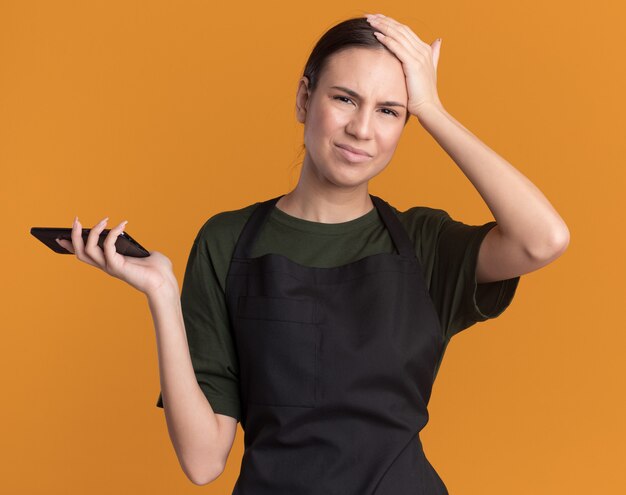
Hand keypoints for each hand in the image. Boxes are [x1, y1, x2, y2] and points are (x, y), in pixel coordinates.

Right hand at [56, 216, 177, 296]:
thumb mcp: (143, 253)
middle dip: (74, 236)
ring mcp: (110, 267)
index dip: (71, 246)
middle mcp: (107, 266)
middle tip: (76, 221)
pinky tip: (122, 225)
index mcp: (111, 263)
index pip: (86, 255)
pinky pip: (108, 245)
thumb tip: (126, 233)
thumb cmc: (159, 269)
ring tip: (103, 220)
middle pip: (80, 252)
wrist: (166, 282)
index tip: (60, 236)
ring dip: (92, 232)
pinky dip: (113, 233)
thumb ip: (133, 245)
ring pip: (88, 250)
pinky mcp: (116, 266)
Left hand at [365, 13, 442, 118]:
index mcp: (425, 50)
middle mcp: (423, 50)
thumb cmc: (424, 94)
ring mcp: (419, 56)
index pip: (405, 30)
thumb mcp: (428, 71)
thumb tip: (438, 40)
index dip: (391, 23)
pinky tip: (376, 34)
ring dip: (383, 26)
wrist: (428, 107)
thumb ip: (433, 54)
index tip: (377, 18)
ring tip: (369, 21)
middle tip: (369, 16)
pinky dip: (387, 40)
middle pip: (401, 29)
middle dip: (384, 21)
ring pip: (398, 35)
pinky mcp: (413, 64)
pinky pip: (397, 48)